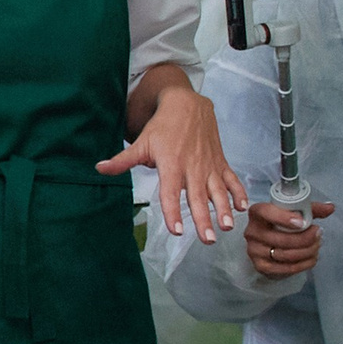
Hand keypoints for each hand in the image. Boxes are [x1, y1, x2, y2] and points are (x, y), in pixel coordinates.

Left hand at [98, 78, 245, 241]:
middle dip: (203, 218)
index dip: (172, 211)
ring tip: (227, 226)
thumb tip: (100, 168)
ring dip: (224, 209)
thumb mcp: (142, 142)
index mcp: (171, 164)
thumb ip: (123, 160)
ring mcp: (208, 165)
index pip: (170, 192)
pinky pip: (231, 179)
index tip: (176, 230)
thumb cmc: (162, 126)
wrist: (187, 104)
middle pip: (197, 197)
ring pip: (218, 190)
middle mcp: (192, 167)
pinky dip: (239, 192)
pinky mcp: (220, 162)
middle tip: (207, 239)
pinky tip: (243, 208)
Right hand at [244, 200, 334, 277]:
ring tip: (317, 245)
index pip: (266, 212)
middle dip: (306, 239)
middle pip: (281, 239)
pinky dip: (303, 264)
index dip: (284, 218)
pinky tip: (312, 258)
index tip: (302, 222)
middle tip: (319, 234)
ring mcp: (254, 250)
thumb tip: (330, 208)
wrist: (267, 243)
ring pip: (285, 255)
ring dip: (307, 251)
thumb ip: (311, 209)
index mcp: (257, 213)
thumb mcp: (294, 212)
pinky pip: (285, 268)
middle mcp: (252, 232)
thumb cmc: (281, 223)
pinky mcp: (260, 266)